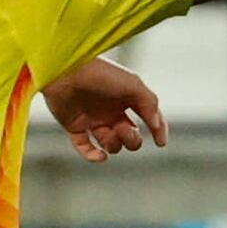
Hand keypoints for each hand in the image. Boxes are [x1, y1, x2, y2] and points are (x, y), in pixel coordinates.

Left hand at [41, 56, 167, 161]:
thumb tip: (157, 126)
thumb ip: (150, 104)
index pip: (147, 117)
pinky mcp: (74, 126)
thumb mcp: (133, 85)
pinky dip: (93, 156)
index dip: (157, 130)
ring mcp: (92, 119)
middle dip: (131, 140)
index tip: (160, 142)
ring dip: (114, 146)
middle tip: (124, 131)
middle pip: (129, 136)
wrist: (66, 71)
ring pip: (110, 144)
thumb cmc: (100, 74)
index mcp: (126, 98)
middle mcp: (110, 110)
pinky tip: (99, 155)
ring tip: (109, 135)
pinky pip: (85, 148)